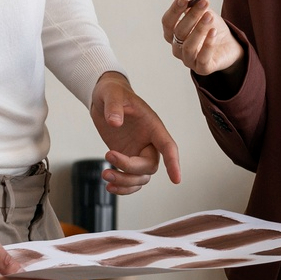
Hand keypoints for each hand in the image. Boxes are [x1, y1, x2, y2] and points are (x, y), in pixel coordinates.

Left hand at [91, 72, 181, 193]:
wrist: (104, 98)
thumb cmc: (113, 93)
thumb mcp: (112, 94)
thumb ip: (114, 107)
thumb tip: (114, 122)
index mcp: (152, 126)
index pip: (168, 146)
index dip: (173, 163)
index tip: (176, 180)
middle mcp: (149, 142)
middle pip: (149, 166)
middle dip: (130, 169)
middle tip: (108, 158)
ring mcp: (138, 152)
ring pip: (141, 177)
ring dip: (125, 182)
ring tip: (105, 175)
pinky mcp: (126, 158)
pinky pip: (131, 179)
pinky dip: (123, 187)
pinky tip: (109, 186)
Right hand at [160, 0, 243, 77]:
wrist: (230, 46)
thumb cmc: (213, 30)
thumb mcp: (205, 15)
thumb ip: (197, 7)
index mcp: (173, 34)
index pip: (168, 22)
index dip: (175, 10)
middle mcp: (177, 48)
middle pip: (178, 32)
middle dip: (191, 16)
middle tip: (203, 3)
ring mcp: (188, 60)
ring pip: (188, 46)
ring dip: (199, 29)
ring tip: (209, 16)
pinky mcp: (202, 69)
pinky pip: (202, 58)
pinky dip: (207, 44)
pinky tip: (213, 32)